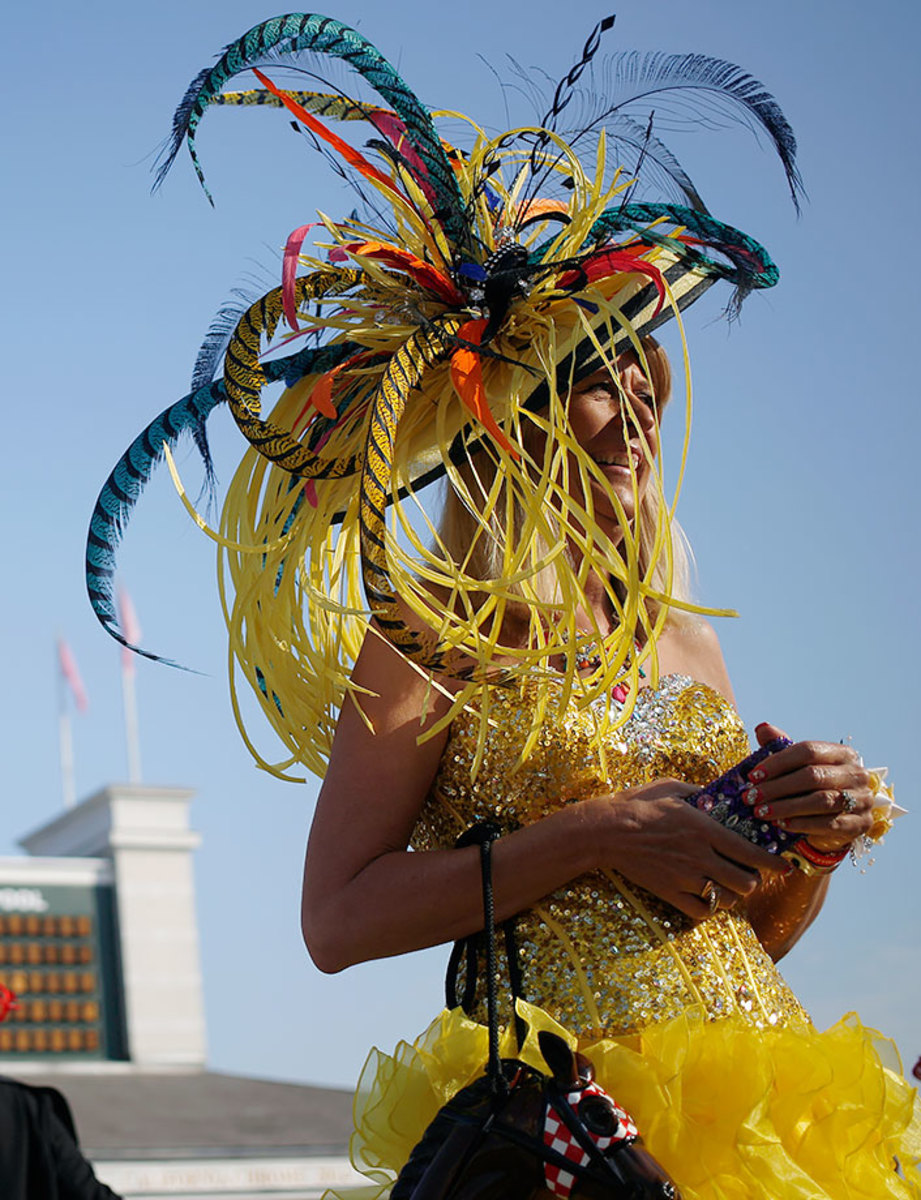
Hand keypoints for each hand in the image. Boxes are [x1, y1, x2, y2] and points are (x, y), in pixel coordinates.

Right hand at [589, 779, 786, 920]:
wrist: (606, 831)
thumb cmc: (638, 804)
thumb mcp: (672, 787)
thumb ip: (700, 792)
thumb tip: (717, 794)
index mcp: (705, 829)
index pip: (751, 851)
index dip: (773, 863)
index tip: (784, 867)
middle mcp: (700, 856)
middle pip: (745, 882)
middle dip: (754, 880)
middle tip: (751, 874)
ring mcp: (685, 877)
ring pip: (727, 899)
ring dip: (734, 894)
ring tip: (730, 886)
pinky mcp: (670, 892)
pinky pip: (702, 911)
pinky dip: (710, 908)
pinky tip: (708, 897)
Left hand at [743, 723, 874, 851]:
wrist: (838, 820)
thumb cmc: (813, 787)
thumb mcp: (799, 766)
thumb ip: (781, 746)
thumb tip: (762, 728)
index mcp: (842, 753)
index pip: (808, 751)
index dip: (778, 762)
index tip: (753, 775)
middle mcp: (856, 774)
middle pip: (813, 776)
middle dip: (777, 787)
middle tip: (751, 797)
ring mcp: (862, 800)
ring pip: (820, 800)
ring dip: (786, 807)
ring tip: (761, 812)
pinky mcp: (861, 824)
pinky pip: (829, 824)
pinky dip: (802, 823)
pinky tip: (781, 824)